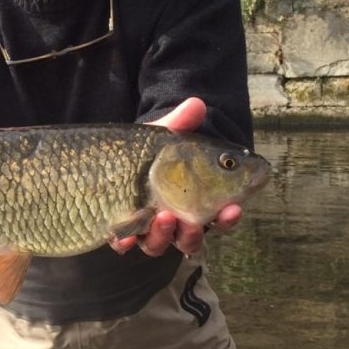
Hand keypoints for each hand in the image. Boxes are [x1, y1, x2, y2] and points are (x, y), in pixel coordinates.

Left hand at [110, 97, 242, 257]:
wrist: (113, 158)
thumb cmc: (148, 150)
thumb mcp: (162, 136)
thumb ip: (180, 123)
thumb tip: (196, 103)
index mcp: (196, 200)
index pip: (220, 216)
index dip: (230, 217)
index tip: (235, 207)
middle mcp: (175, 219)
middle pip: (192, 239)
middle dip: (196, 234)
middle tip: (197, 222)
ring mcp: (147, 227)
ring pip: (161, 244)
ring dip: (164, 235)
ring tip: (164, 217)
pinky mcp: (123, 230)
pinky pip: (125, 243)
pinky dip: (126, 241)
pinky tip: (124, 236)